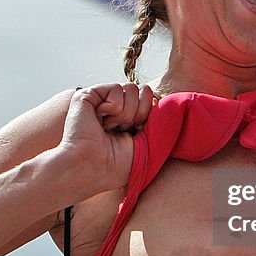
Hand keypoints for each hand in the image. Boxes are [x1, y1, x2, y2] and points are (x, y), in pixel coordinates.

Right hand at [59, 82, 152, 197]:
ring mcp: (103, 101)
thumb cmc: (118, 165)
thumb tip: (167, 99)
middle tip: (124, 130)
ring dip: (126, 113)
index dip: (150, 114)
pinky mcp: (88, 96)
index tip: (139, 133)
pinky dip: (114, 107)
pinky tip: (102, 121)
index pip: (151, 99)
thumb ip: (161, 121)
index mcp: (130, 119)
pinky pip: (116, 87)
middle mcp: (117, 108)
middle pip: (144, 91)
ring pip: (132, 88)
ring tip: (111, 128)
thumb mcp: (150, 143)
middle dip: (140, 113)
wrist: (92, 168)